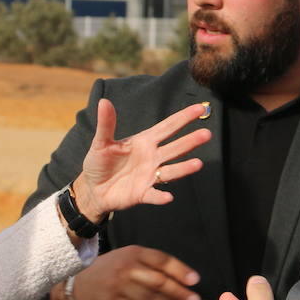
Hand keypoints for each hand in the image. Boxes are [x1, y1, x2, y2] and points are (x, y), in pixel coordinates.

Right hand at [72, 246, 199, 299]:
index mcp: (135, 253)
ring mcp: (118, 285)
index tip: (196, 280)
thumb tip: (183, 276)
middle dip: (178, 293)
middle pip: (158, 281)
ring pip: (148, 299)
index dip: (180, 270)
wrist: (80, 281)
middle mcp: (126, 267)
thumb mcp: (128, 257)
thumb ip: (151, 264)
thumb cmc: (113, 269)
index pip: (162, 260)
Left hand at [73, 100, 211, 220]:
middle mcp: (152, 158)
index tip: (200, 109)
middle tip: (206, 134)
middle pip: (175, 148)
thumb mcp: (101, 142)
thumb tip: (104, 102)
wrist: (92, 189)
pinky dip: (160, 196)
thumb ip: (106, 124)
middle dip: (190, 141)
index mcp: (144, 142)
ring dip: (184, 168)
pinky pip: (153, 195)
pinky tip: (168, 197)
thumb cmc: (99, 163)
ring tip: (198, 164)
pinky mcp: (142, 193)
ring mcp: (149, 176)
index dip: (183, 118)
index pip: (167, 127)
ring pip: (170, 171)